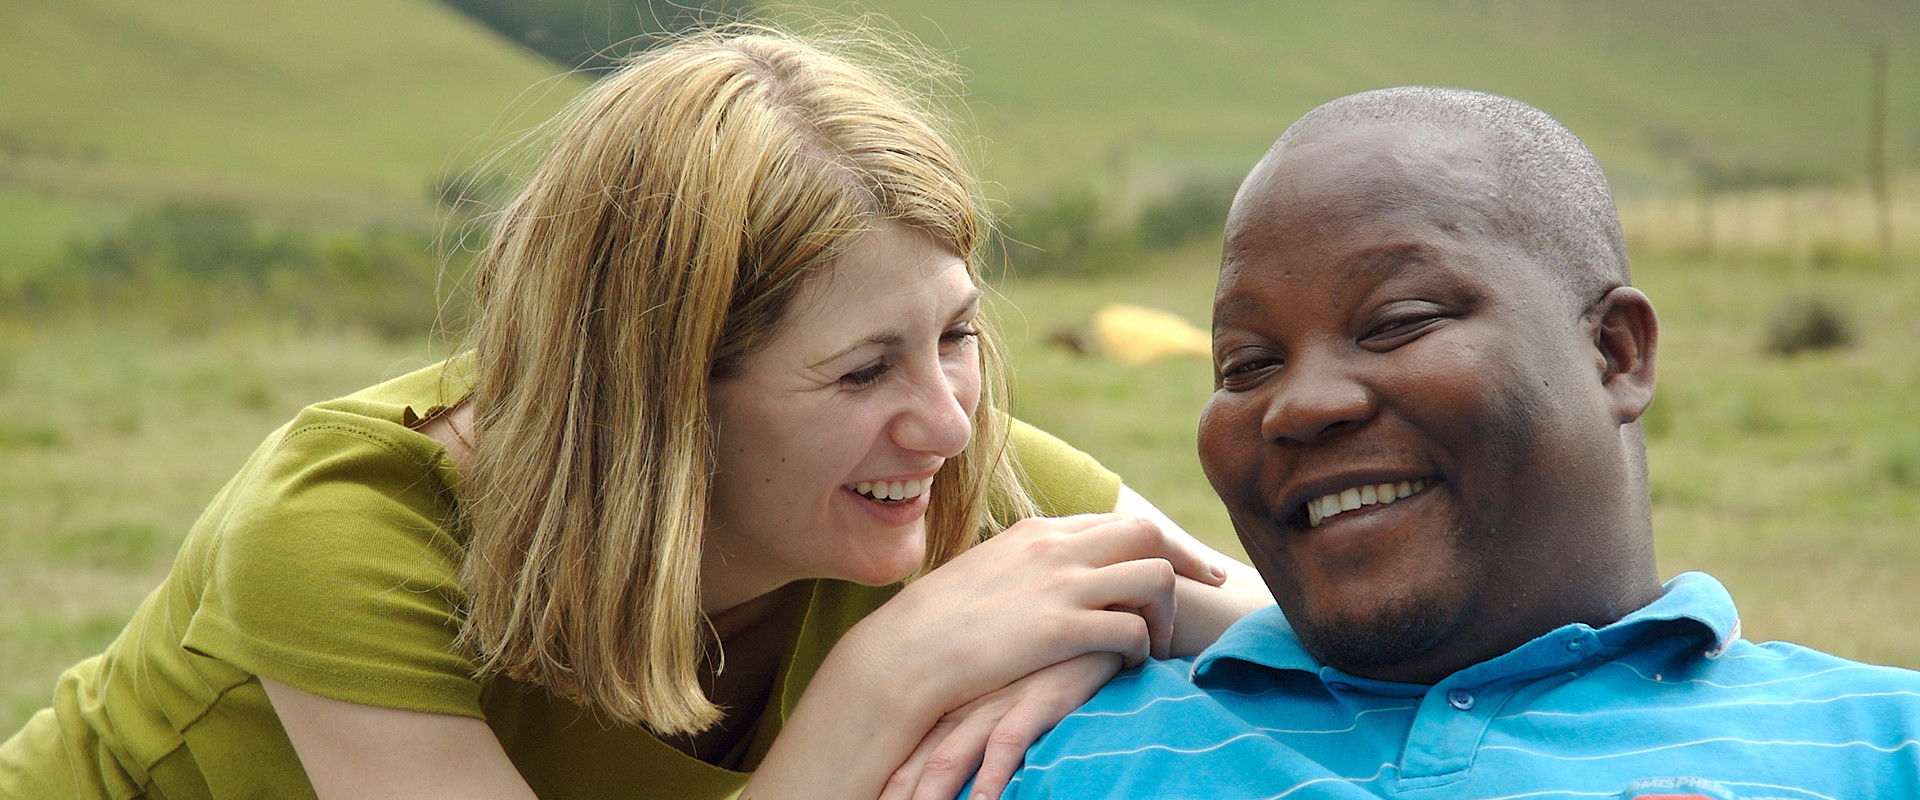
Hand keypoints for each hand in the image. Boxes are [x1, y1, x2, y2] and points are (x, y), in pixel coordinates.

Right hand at [842, 513, 1225, 723]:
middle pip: (1149, 534)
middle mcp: (1055, 548)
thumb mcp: (989, 573)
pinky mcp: (1058, 629)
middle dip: (1186, 562)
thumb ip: (1030, 565)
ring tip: (1155, 644)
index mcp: (1039, 531)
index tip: (1192, 565)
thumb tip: (1058, 575)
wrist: (905, 652)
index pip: (1120, 522)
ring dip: (1166, 613)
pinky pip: (1130, 630)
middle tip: (1205, 592)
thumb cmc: (941, 623)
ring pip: (1153, 577)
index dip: (1164, 544)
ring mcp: (1058, 586)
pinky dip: (1142, 648)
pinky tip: (1130, 666)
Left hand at [879, 653, 1121, 799]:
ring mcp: (998, 700)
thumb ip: (976, 713)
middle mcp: (966, 700)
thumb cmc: (1049, 652)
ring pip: (951, 756)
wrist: (1096, 611)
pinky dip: (991, 778)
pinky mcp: (1037, 698)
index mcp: (953, 697)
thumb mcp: (1005, 680)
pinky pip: (1007, 743)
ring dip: (932, 794)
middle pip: (918, 759)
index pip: (906, 748)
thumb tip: (951, 752)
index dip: (887, 781)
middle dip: (897, 793)